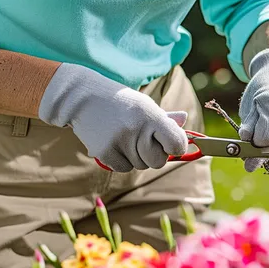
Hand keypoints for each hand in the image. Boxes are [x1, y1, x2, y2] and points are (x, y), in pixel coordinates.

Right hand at [38, 64, 188, 171]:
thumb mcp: (145, 105)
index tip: (171, 145)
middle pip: (158, 162)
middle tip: (143, 141)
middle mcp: (137, 130)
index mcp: (152, 116)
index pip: (176, 144)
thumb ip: (165, 119)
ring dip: (136, 157)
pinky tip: (114, 143)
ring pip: (140, 166)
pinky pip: (123, 168)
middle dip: (154, 155)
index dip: (176, 147)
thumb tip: (184, 120)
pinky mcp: (104, 152)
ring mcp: (120, 142)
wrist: (84, 99)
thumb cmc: (122, 103)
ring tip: (125, 137)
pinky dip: (121, 160)